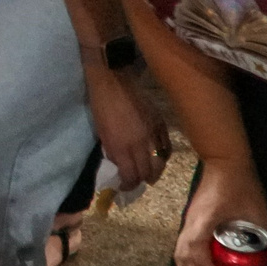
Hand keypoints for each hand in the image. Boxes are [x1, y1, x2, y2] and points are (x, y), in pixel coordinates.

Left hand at [85, 63, 166, 189]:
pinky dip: (163, 154)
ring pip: (160, 162)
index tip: (123, 186)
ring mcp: (152, 132)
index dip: (127, 186)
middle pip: (146, 173)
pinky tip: (159, 156)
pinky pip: (166, 145)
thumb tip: (119, 165)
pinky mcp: (159, 122)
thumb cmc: (100, 104)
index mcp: (120, 146)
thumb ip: (111, 150)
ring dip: (154, 171)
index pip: (130, 176)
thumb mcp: (100, 131)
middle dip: (140, 181)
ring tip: (149, 173)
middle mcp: (139, 143)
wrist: (112, 79)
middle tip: (135, 182)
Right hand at [173, 156, 266, 265]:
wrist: (224, 161)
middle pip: (183, 258)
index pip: (195, 247)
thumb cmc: (242, 184)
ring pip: (179, 256)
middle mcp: (191, 223)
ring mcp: (188, 223)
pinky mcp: (190, 224)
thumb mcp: (260, 211)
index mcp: (206, 218)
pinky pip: (182, 251)